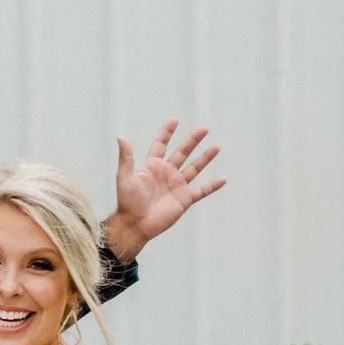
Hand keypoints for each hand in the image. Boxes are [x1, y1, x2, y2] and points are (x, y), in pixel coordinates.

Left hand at [107, 119, 225, 257]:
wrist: (135, 224)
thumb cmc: (127, 202)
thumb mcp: (124, 177)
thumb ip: (126, 158)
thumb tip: (121, 137)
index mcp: (152, 166)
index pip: (161, 145)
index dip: (167, 132)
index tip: (175, 120)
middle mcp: (166, 174)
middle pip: (182, 153)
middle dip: (192, 140)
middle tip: (204, 128)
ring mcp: (176, 186)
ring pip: (194, 168)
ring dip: (205, 158)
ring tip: (216, 146)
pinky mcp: (184, 199)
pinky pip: (201, 191)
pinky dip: (212, 186)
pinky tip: (223, 179)